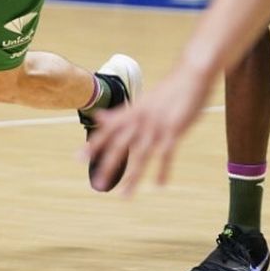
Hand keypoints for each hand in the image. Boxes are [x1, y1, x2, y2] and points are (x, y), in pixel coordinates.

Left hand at [83, 67, 211, 194]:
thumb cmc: (166, 90)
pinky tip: (159, 185)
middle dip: (108, 165)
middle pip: (121, 145)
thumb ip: (119, 113)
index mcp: (132, 112)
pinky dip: (163, 170)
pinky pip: (167, 154)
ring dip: (133, 177)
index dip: (94, 144)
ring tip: (125, 195)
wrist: (190, 75)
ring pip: (141, 155)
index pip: (108, 130)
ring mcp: (157, 126)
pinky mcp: (175, 130)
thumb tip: (97, 116)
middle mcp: (141, 120)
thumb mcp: (140, 102)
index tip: (78, 158)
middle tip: (98, 184)